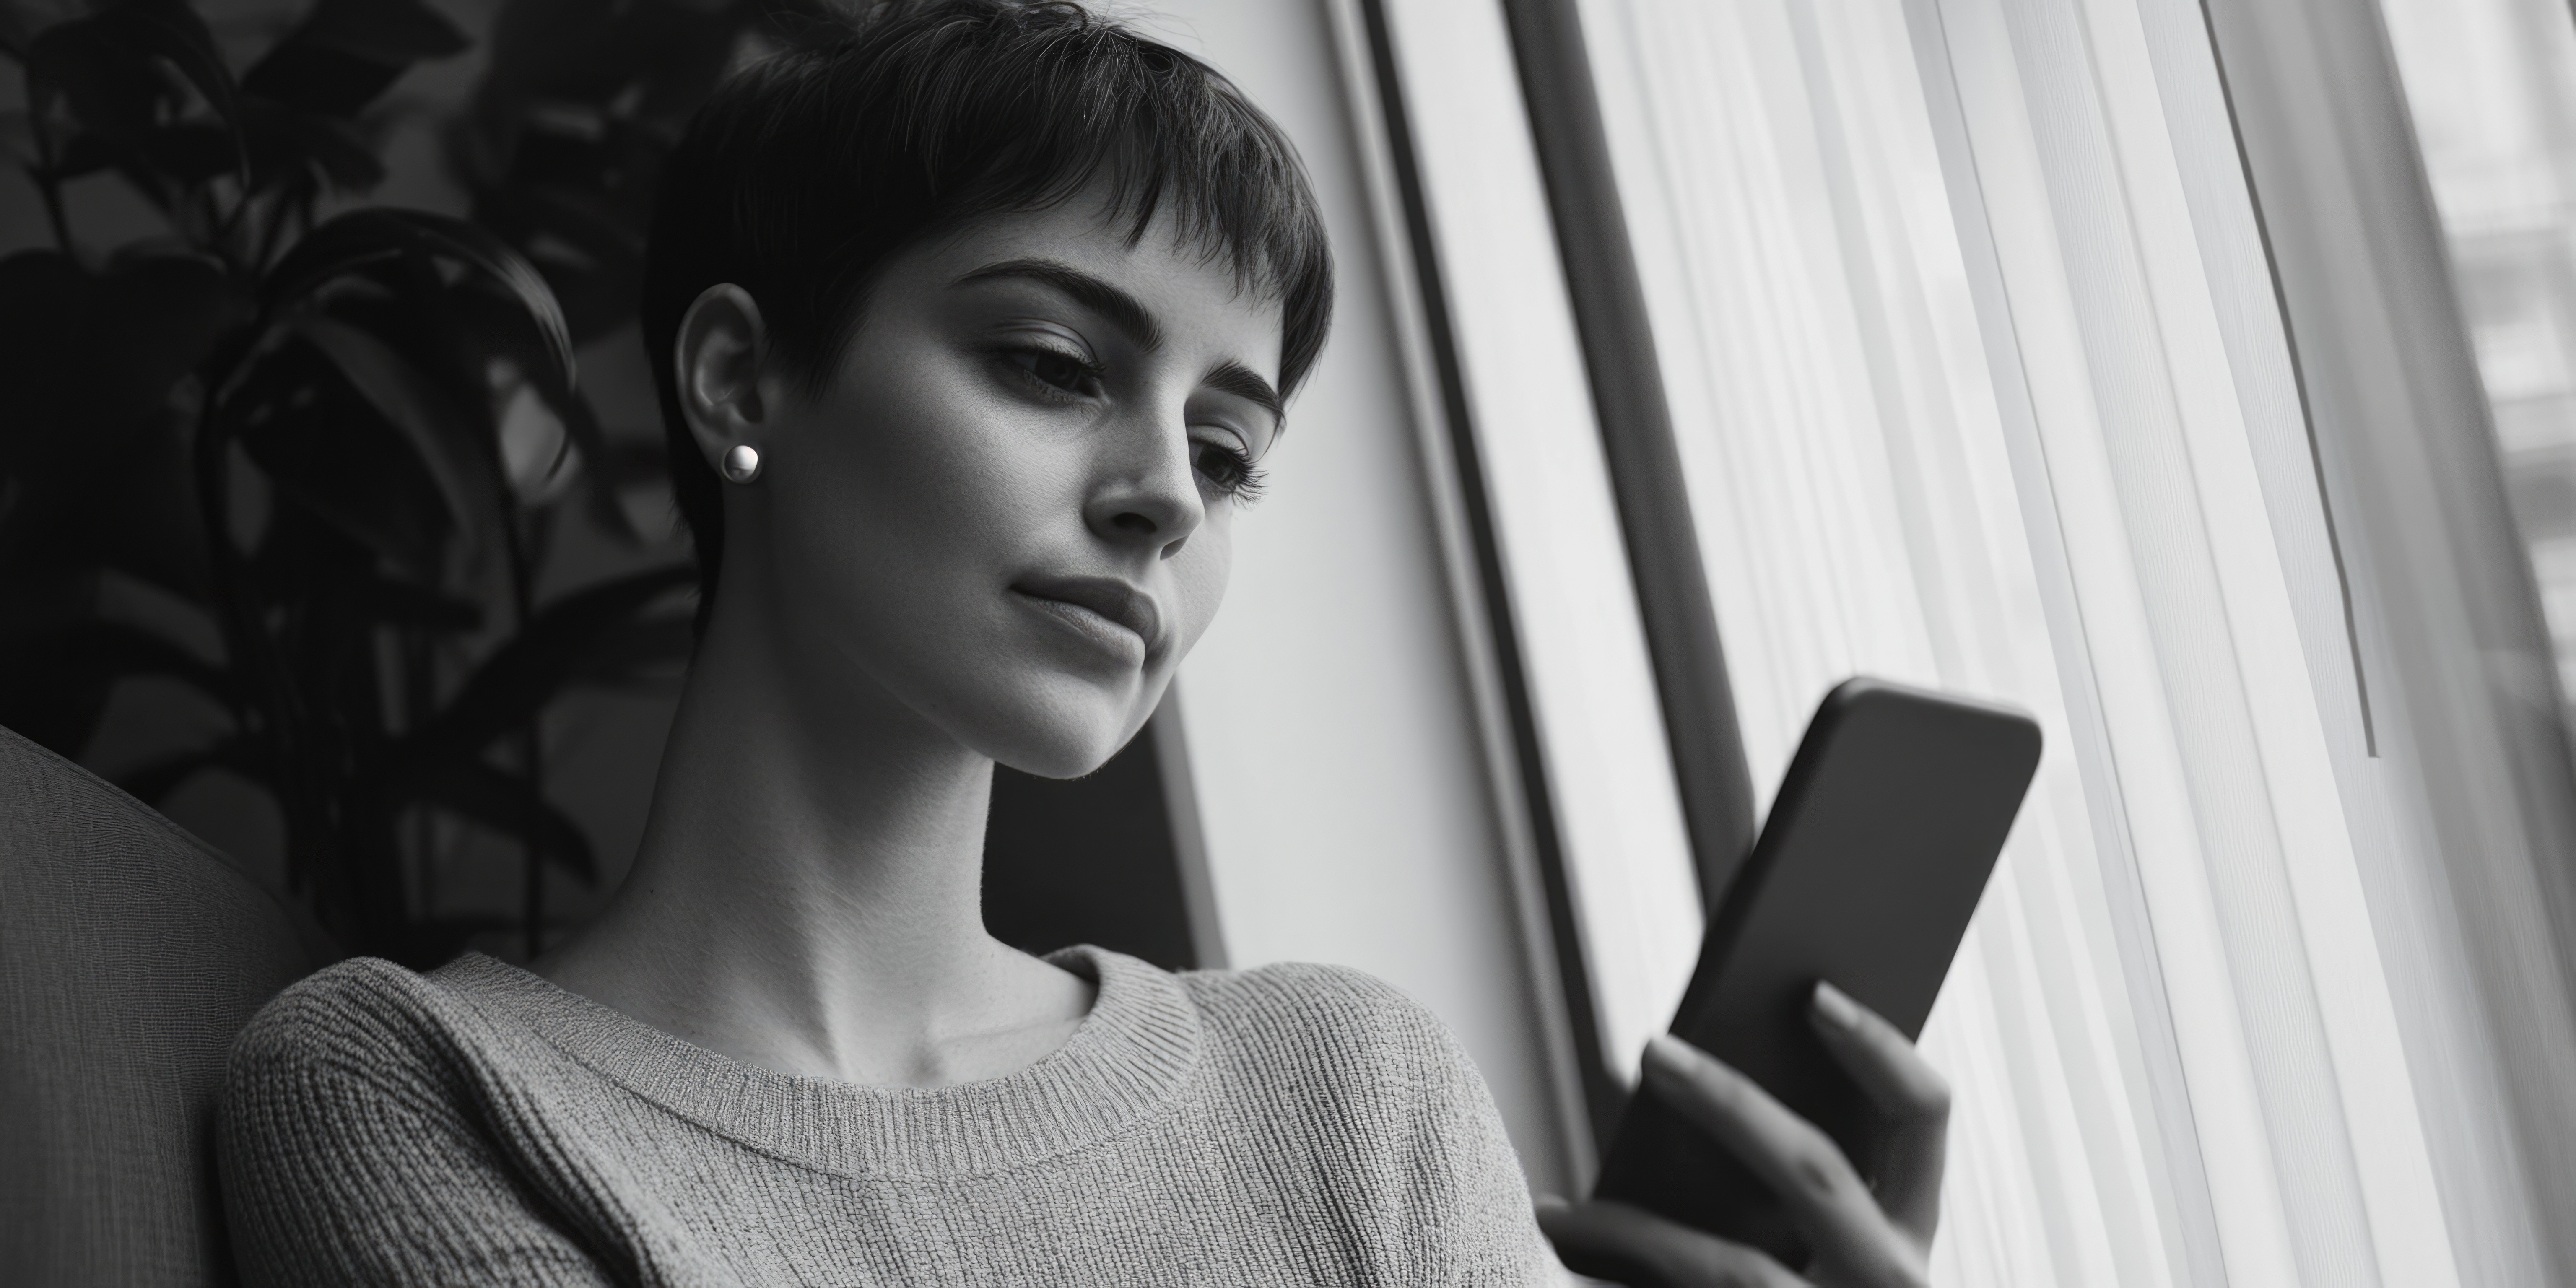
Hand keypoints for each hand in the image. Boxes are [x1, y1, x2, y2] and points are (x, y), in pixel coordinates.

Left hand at [1536, 982, 1948, 1286]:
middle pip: (1815, 1169)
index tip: (1814, 995)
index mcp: (1910, 1228)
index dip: (1878, 1046)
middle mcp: (1895, 1276)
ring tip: (1557, 1209)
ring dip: (1632, 1231)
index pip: (1922, 1114)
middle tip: (1654, 1051)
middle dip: (1728, 1102)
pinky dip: (1614, 1283)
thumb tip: (1688, 1074)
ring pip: (1731, 1267)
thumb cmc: (1803, 1287)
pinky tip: (1564, 1258)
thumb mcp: (1821, 1243)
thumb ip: (1788, 1173)